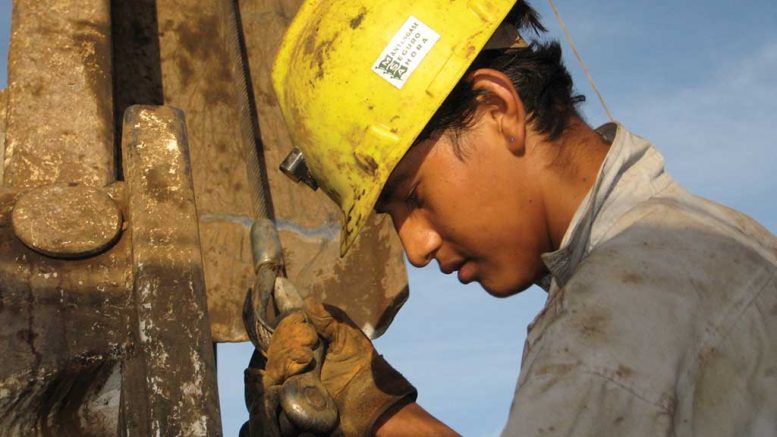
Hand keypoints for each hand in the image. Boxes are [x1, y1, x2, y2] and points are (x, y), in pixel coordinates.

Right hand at [262, 299, 416, 435]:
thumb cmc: (364, 367)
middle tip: (310, 341)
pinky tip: (300, 366)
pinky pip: (272, 382)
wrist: (369, 401)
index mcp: (310, 345)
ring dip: (286, 354)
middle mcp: (298, 361)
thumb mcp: (349, 337)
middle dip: (290, 338)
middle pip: (276, 344)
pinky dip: (282, 369)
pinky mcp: (289, 397)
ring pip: (273, 361)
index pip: (286, 329)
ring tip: (307, 358)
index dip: (291, 325)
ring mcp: (293, 380)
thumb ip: (329, 319)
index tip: (305, 326)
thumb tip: (309, 300)